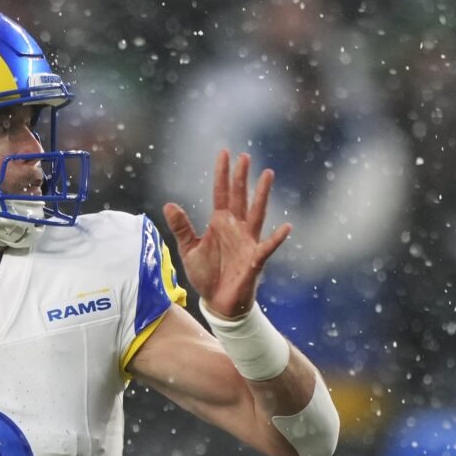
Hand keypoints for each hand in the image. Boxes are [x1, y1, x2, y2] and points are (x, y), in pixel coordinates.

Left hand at [162, 150, 292, 322]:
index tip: (224, 153)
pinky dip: (277, 238)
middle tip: (245, 156)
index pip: (221, 193)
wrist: (217, 302)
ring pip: (256, 213)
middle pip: (240, 197)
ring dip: (262, 195)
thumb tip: (169, 204)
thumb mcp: (188, 249)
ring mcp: (247, 242)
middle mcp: (236, 227)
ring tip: (268, 175)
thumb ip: (181, 228)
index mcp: (220, 223)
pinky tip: (286, 227)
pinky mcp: (254, 259)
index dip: (222, 174)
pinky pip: (267, 247)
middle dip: (241, 177)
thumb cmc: (206, 275)